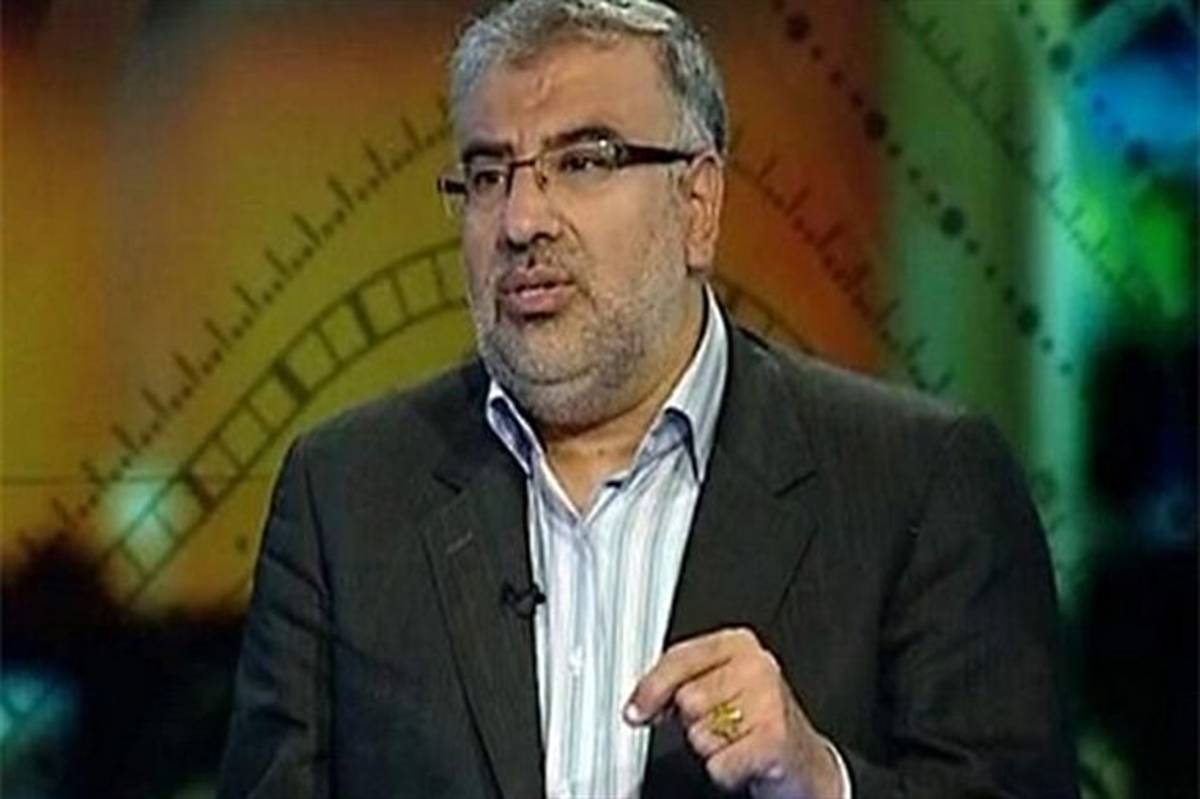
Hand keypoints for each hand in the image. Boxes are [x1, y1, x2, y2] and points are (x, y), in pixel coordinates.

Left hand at [624, 627, 841, 798]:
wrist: (803, 761)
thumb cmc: (756, 720)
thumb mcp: (717, 686)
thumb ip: (678, 682)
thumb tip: (640, 702)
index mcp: (739, 644)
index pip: (679, 658)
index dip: (650, 689)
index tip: (634, 711)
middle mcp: (757, 666)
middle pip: (686, 699)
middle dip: (692, 721)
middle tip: (720, 726)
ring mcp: (768, 701)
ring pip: (699, 733)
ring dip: (710, 748)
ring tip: (735, 741)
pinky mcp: (774, 739)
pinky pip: (718, 763)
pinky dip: (724, 772)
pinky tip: (744, 762)